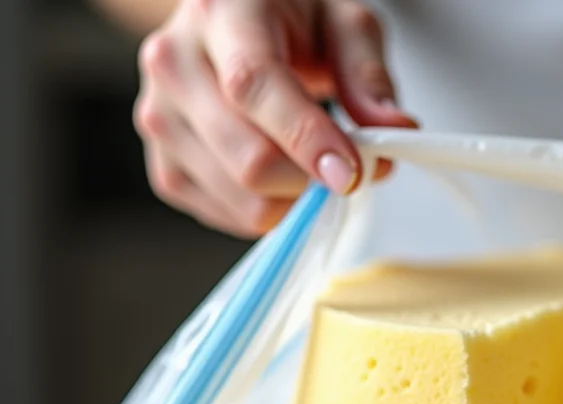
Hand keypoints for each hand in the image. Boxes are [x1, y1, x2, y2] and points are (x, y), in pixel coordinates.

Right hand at [133, 0, 416, 237]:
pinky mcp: (164, 164)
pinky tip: (284, 179)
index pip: (255, 85)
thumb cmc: (291, 20)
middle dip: (314, 179)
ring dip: (296, 199)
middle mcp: (174, 63)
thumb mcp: (345, 22)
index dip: (307, 138)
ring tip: (316, 165)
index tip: (352, 173)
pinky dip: (269, 211)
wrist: (235, 22)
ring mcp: (159, 116)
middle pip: (247, 156)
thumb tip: (393, 131)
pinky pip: (224, 213)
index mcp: (221, 13)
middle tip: (353, 168)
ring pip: (239, 195)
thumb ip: (368, 75)